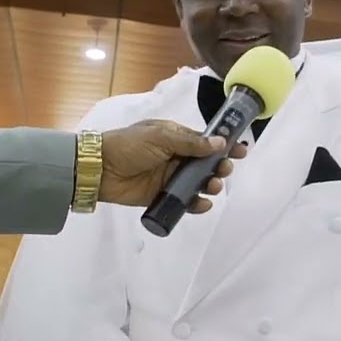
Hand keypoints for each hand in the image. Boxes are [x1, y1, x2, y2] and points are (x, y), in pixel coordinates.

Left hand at [99, 121, 246, 210]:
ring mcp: (169, 178)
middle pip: (205, 164)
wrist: (99, 169)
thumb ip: (190, 142)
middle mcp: (176, 157)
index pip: (205, 141)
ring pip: (198, 183)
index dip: (223, 145)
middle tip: (224, 170)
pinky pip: (184, 201)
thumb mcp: (160, 137)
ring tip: (213, 186)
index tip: (241, 149)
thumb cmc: (129, 146)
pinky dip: (196, 204)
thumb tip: (219, 144)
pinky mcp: (162, 196)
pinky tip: (203, 204)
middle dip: (219, 167)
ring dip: (210, 184)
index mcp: (175, 138)